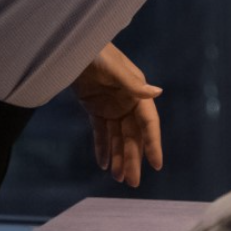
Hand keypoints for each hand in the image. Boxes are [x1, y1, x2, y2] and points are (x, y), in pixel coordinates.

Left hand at [73, 45, 163, 188]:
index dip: (153, 144)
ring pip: (117, 138)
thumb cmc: (96, 52)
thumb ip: (133, 84)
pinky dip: (102, 148)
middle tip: (132, 182)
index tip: (157, 164)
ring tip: (118, 178)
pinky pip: (100, 132)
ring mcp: (111, 107)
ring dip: (118, 158)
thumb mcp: (113, 68)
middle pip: (132, 136)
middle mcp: (128, 103)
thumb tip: (157, 93)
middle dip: (132, 159)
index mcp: (136, 93)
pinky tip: (103, 165)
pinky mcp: (95, 109)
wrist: (72, 47)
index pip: (148, 123)